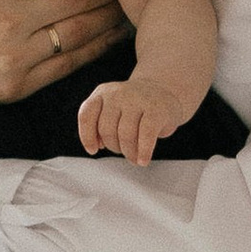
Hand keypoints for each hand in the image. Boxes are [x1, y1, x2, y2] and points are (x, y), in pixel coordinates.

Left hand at [78, 77, 194, 164]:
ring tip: (135, 156)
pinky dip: (143, 151)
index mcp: (103, 93)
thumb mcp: (112, 108)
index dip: (87, 136)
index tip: (93, 150)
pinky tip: (143, 160)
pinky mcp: (156, 110)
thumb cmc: (135, 106)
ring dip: (129, 152)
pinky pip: (146, 135)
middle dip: (114, 147)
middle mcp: (118, 93)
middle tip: (124, 151)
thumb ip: (100, 124)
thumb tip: (96, 145)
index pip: (87, 115)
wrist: (163, 91)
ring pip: (125, 134)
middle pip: (107, 129)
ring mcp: (138, 99)